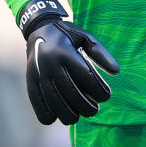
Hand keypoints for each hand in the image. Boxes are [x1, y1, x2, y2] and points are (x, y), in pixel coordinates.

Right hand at [18, 0, 119, 124]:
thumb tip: (116, 71)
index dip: (98, 90)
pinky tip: (56, 118)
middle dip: (85, 106)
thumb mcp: (85, 37)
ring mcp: (38, 72)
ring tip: (78, 117)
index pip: (85, 76)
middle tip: (94, 110)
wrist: (38, 28)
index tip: (106, 96)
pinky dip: (46, 113)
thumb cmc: (67, 35)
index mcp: (66, 51)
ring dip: (68, 113)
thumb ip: (101, 53)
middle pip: (70, 91)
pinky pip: (36, 101)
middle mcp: (50, 62)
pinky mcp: (30, 79)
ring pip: (54, 100)